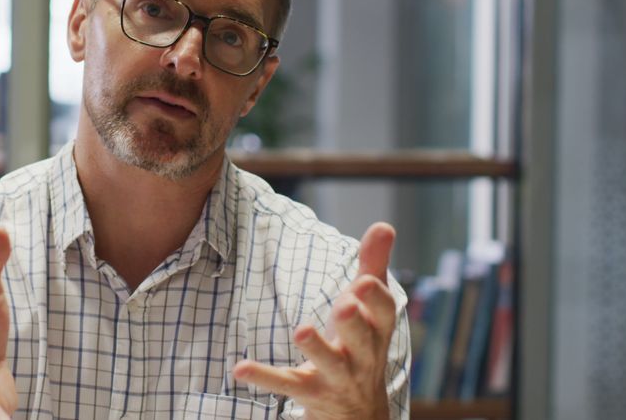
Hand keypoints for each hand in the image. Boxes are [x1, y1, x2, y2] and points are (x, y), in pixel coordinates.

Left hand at [233, 222, 397, 419]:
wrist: (358, 414)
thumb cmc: (362, 346)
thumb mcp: (369, 311)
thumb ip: (373, 267)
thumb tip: (384, 225)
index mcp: (377, 332)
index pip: (383, 315)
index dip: (376, 298)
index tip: (365, 280)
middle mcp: (362, 357)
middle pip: (361, 339)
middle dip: (354, 321)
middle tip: (344, 303)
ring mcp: (337, 378)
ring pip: (329, 363)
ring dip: (316, 348)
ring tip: (300, 331)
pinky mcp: (310, 394)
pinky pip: (287, 384)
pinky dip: (264, 377)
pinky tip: (240, 368)